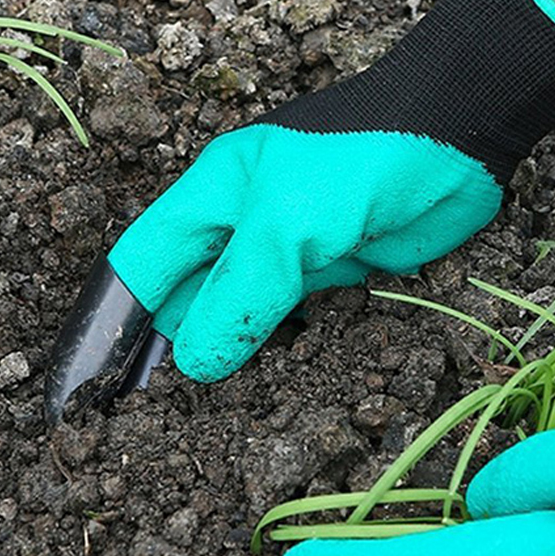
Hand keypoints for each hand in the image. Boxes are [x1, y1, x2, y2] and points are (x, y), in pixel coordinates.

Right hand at [44, 0, 554, 419]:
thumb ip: (240, 294)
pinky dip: (280, 348)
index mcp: (212, 197)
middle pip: (189, 296)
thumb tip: (194, 363)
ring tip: (202, 416)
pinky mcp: (335, 272)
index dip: (115, 322)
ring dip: (227, 354)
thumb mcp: (287, 225)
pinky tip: (269, 382)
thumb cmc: (362, 162)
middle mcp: (243, 225)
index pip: (144, 267)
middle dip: (173, 347)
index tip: (96, 384)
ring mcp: (290, 251)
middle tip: (152, 417)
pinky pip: (294, 317)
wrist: (459, 138)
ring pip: (241, 313)